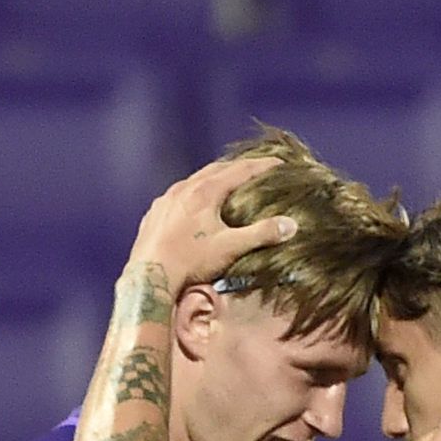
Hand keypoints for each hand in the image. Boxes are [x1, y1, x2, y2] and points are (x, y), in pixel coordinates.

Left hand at [126, 154, 296, 291]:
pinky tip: (194, 207)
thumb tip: (290, 225)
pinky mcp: (154, 214)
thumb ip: (261, 234)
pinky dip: (192, 195)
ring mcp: (166, 200)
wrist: (149, 277)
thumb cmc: (190, 261)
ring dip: (213, 180)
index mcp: (206, 191)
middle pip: (216, 169)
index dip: (262, 165)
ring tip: (225, 184)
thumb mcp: (231, 248)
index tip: (279, 163)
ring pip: (194, 180)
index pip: (240, 169)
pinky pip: (177, 196)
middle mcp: (184, 188)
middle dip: (238, 168)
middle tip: (254, 169)